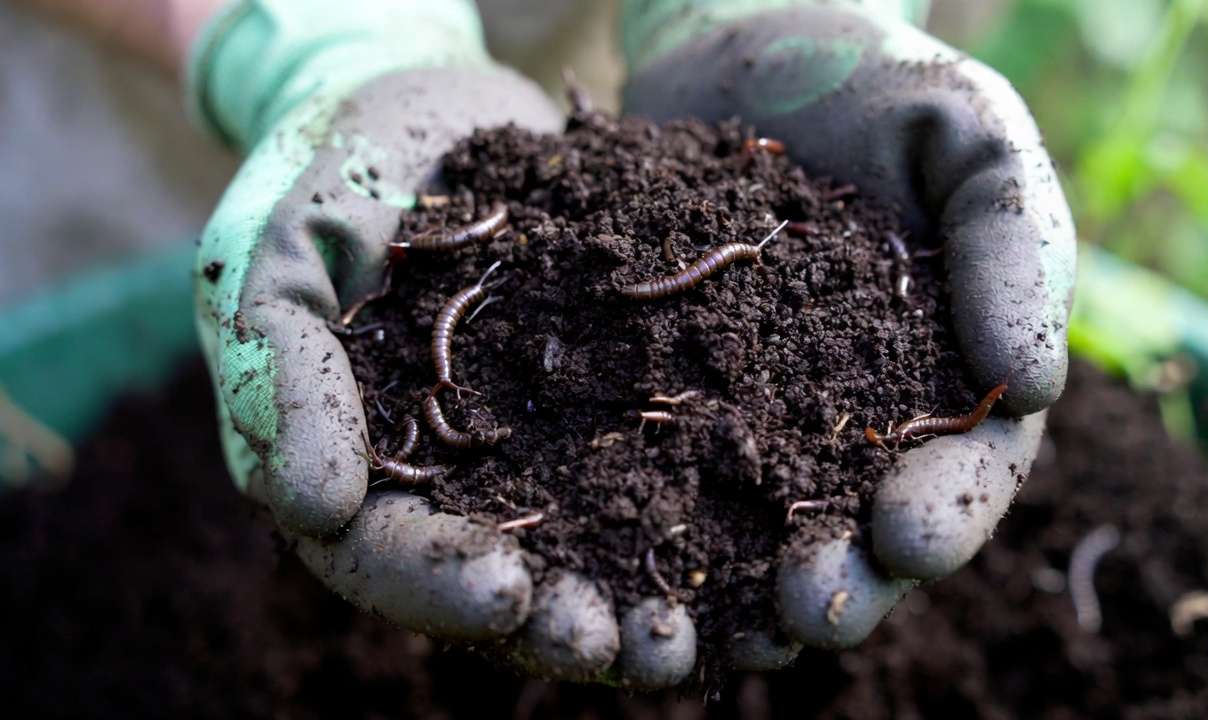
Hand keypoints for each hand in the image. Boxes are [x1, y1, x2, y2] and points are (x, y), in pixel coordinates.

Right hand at [193, 0, 694, 686]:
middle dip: (561, 623)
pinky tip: (760, 541)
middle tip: (634, 648)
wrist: (420, 106)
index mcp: (354, 469)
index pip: (381, 557)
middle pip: (497, 582)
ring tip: (708, 633)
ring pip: (585, 546)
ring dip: (642, 597)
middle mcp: (450, 480)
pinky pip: (651, 461)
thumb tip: (309, 508)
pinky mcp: (604, 399)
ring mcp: (533, 445)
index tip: (508, 592)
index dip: (439, 585)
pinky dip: (699, 507)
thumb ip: (281, 377)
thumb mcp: (277, 261)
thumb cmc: (325, 179)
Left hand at [622, 0, 1074, 667]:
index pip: (966, 468)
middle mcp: (849, 419)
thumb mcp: (965, 132)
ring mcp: (748, 415)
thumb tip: (1039, 383)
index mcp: (944, 375)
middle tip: (809, 605)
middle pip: (856, 524)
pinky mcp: (657, 396)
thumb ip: (1015, 242)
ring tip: (716, 620)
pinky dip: (638, 524)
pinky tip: (612, 560)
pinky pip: (649, 472)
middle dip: (841, 574)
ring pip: (751, 528)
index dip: (945, 512)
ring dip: (737, 587)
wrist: (730, 40)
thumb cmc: (871, 81)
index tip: (908, 536)